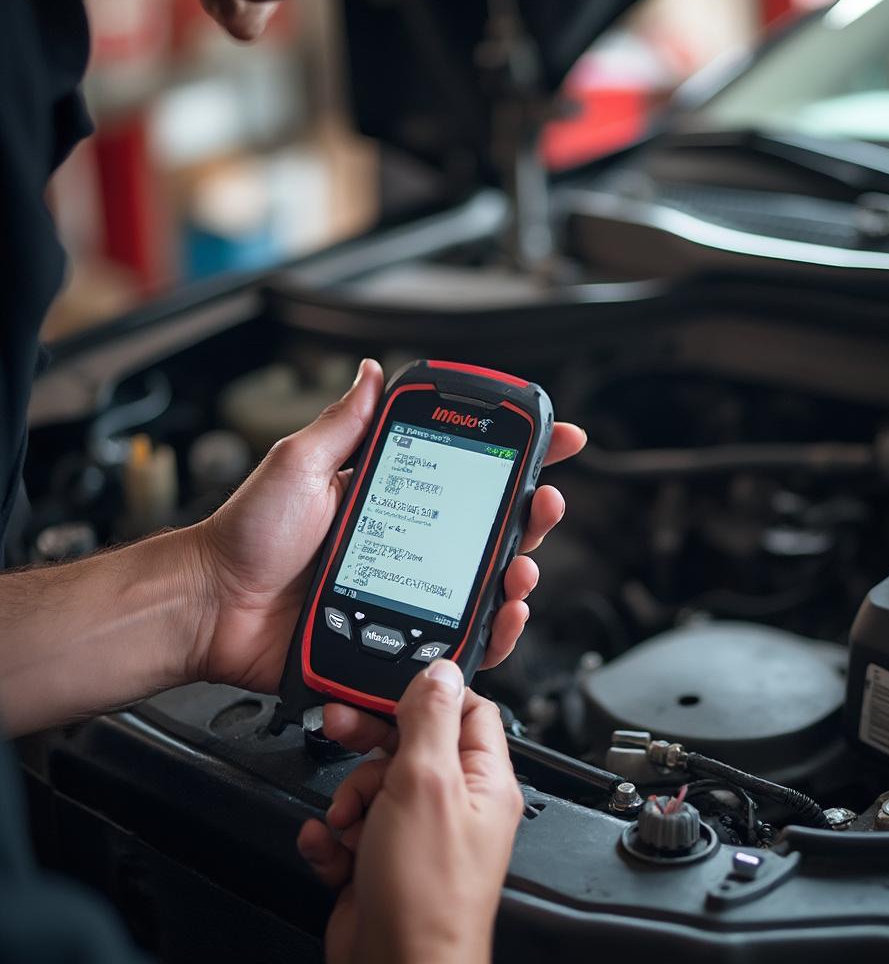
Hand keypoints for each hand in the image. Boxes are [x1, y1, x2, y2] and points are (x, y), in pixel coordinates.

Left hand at [190, 359, 586, 691]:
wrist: (213, 607)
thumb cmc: (246, 537)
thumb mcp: (298, 465)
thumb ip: (343, 424)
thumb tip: (373, 372)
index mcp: (389, 498)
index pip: (465, 471)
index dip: (514, 456)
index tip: (553, 438)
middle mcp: (407, 544)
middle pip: (489, 530)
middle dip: (532, 514)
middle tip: (545, 502)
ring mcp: (406, 592)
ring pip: (483, 585)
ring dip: (518, 572)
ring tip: (521, 565)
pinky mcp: (398, 636)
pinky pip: (456, 637)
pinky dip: (490, 631)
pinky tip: (499, 615)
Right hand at [297, 660, 520, 963]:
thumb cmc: (426, 893)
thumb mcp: (427, 783)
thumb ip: (430, 719)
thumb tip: (441, 669)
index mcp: (482, 780)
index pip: (465, 709)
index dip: (427, 693)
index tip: (390, 689)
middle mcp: (454, 805)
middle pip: (409, 743)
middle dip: (370, 741)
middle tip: (343, 730)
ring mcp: (416, 835)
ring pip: (372, 784)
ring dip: (347, 797)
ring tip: (346, 822)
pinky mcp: (381, 862)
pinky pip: (350, 828)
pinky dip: (332, 837)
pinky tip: (331, 850)